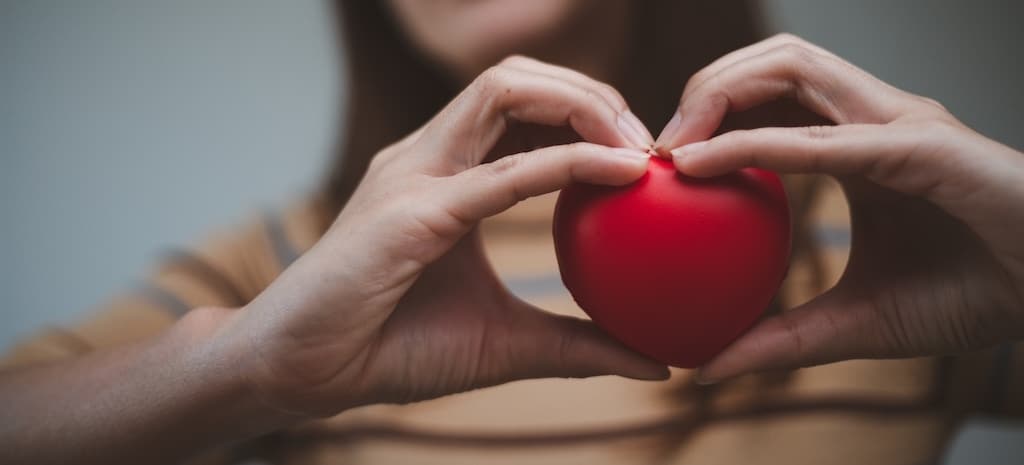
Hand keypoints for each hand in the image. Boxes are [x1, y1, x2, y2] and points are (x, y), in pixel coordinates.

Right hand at [220, 56, 665, 416]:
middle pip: (515, 78)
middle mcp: (428, 158)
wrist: (307, 374)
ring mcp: (414, 175)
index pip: (520, 106)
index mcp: (444, 173)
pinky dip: (568, 163)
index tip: (642, 158)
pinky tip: (621, 172)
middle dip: (589, 93)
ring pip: (503, 89)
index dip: (585, 113)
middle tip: (648, 142)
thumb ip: (577, 343)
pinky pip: (502, 172)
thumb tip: (655, 362)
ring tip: (635, 146)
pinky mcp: (411, 211)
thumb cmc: (396, 350)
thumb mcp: (508, 342)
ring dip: (580, 103)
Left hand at [656, 34, 1023, 382]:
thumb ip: (785, 338)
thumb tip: (707, 366)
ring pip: (794, 64)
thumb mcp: (857, 322)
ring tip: (668, 146)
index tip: (652, 165)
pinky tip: (700, 163)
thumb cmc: (971, 297)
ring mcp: (899, 121)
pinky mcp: (923, 146)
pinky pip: (827, 136)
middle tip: (648, 146)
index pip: (769, 97)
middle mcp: (872, 117)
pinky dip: (758, 143)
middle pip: (773, 62)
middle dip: (703, 86)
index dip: (706, 114)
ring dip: (719, 93)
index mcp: (855, 144)